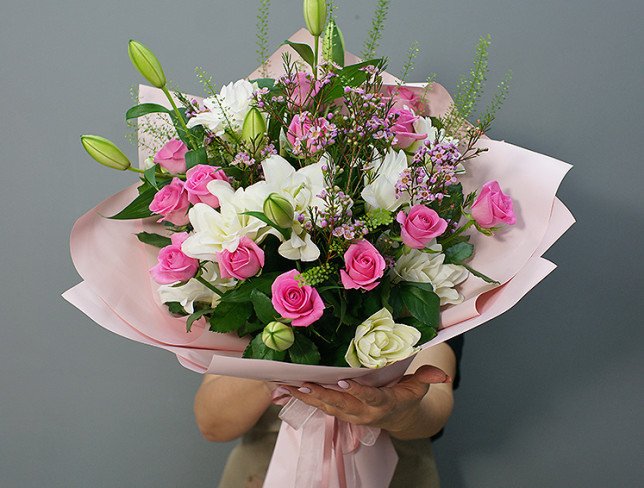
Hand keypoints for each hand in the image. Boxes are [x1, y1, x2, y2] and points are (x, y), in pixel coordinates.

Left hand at [277, 365, 450, 432]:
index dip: (358, 392)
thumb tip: (442, 374)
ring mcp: (349, 414)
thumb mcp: (419, 387)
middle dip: (322, 394)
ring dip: (306, 396)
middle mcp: (363, 412)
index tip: (344, 383)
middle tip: (305, 383)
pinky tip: (287, 387)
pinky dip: (303, 397)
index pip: (370, 398)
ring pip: (325, 406)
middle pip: (341, 404)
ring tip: (288, 385)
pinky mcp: (340, 411)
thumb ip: (427, 378)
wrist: (399, 418)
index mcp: (383, 404)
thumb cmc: (407, 396)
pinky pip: (319, 405)